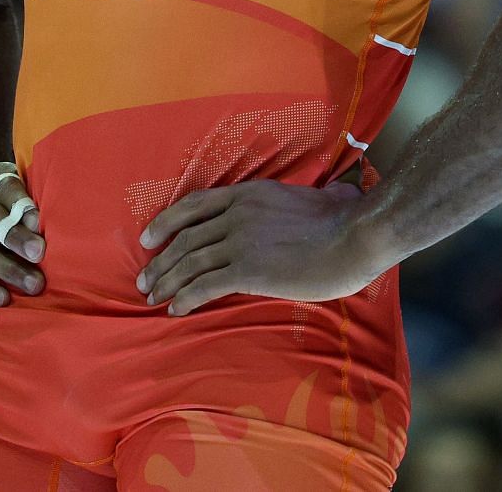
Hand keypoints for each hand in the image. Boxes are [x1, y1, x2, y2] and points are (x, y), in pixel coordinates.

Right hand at [0, 162, 45, 307]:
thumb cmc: (2, 206)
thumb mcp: (14, 192)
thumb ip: (30, 205)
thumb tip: (52, 226)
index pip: (7, 190)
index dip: (22, 206)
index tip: (39, 222)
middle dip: (16, 237)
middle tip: (39, 252)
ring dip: (9, 269)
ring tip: (34, 285)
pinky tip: (1, 299)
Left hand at [135, 179, 382, 315]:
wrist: (356, 235)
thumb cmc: (347, 220)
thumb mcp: (320, 197)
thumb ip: (316, 196)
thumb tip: (339, 192)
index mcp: (249, 194)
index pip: (195, 205)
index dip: (166, 221)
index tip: (148, 238)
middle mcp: (237, 213)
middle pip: (186, 238)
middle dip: (161, 261)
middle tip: (145, 280)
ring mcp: (240, 240)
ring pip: (190, 262)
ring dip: (167, 281)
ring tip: (153, 297)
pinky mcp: (248, 269)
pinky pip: (206, 284)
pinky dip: (186, 297)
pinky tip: (176, 309)